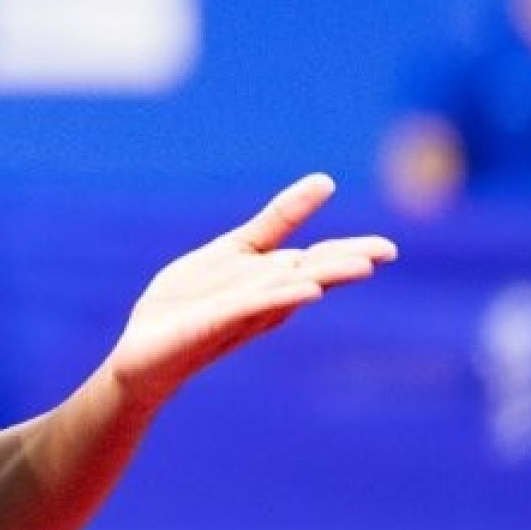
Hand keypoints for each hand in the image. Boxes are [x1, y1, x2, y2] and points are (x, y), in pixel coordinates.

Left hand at [108, 173, 397, 409]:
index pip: (316, 261)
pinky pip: (251, 309)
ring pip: (288, 291)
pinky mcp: (214, 325)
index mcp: (270, 279)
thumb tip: (326, 180)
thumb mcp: (231, 251)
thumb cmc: (187, 303)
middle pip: (311, 276)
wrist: (142, 350)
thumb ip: (276, 221)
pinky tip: (307, 291)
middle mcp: (264, 298)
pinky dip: (277, 297)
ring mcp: (241, 313)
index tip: (388, 248)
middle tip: (382, 255)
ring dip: (322, 278)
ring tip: (359, 268)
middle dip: (345, 265)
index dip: (349, 252)